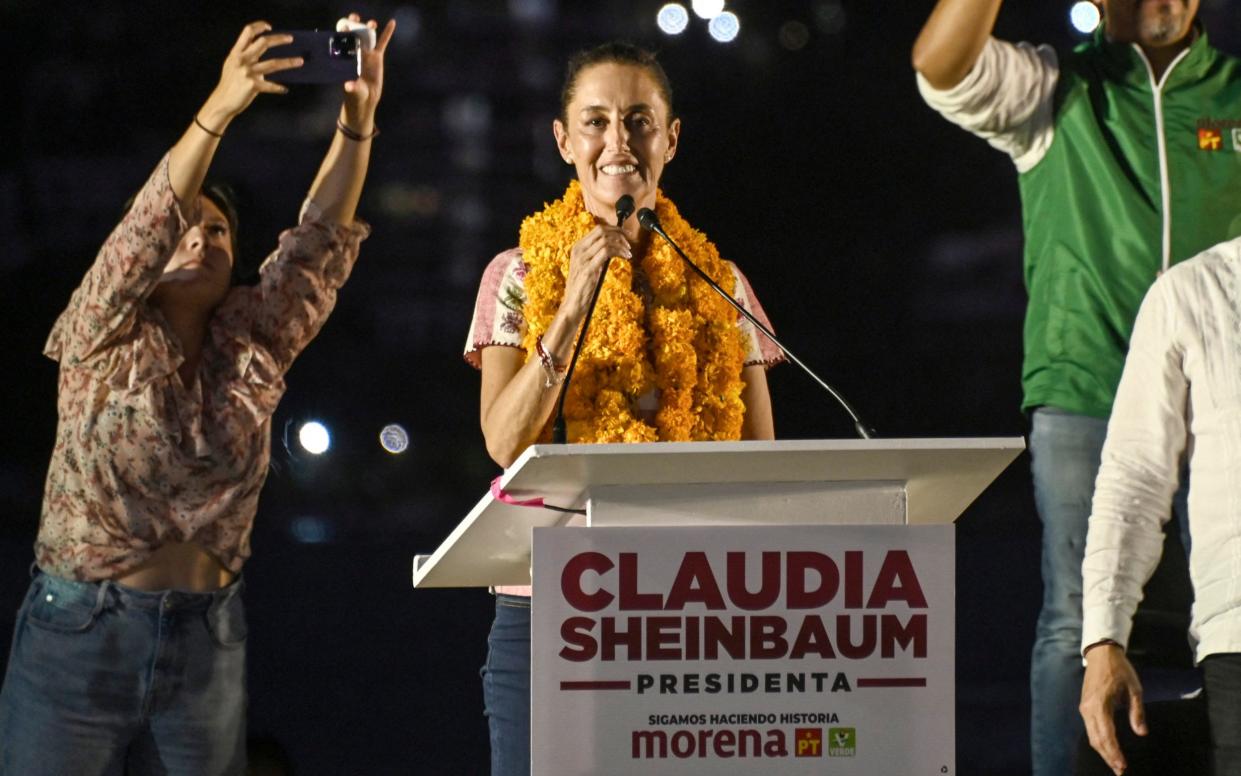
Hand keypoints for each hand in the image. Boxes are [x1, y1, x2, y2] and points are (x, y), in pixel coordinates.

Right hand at [200, 22, 300, 130]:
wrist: (223, 102)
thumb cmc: (230, 84)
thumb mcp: (232, 65)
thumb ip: (245, 56)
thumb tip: (262, 52)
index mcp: (236, 53)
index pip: (247, 32)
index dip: (259, 27)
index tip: (269, 27)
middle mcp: (242, 60)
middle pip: (263, 43)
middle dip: (279, 39)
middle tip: (291, 39)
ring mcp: (248, 72)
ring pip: (273, 64)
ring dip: (289, 62)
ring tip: (300, 61)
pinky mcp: (253, 85)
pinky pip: (271, 86)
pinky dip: (278, 88)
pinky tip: (284, 89)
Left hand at [341, 15, 396, 131]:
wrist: (366, 98)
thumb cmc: (355, 94)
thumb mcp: (353, 90)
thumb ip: (352, 86)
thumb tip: (349, 86)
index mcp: (346, 57)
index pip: (343, 42)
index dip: (343, 33)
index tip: (345, 27)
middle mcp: (355, 52)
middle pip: (354, 34)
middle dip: (354, 24)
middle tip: (355, 18)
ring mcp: (367, 53)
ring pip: (368, 36)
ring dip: (369, 26)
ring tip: (371, 23)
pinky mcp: (377, 56)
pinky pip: (383, 42)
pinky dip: (387, 33)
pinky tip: (392, 22)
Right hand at [562, 225, 631, 318]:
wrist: (572, 305)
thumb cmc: (582, 288)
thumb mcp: (588, 267)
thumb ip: (596, 256)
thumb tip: (613, 247)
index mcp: (578, 248)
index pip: (598, 229)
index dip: (614, 229)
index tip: (626, 234)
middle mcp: (578, 250)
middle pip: (602, 231)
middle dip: (619, 234)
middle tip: (630, 242)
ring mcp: (582, 259)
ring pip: (605, 240)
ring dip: (621, 244)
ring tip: (628, 252)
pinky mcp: (588, 269)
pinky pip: (606, 252)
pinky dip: (619, 252)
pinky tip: (626, 257)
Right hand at [1080, 643, 1146, 774]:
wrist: (1101, 653)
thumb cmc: (1120, 669)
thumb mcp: (1134, 689)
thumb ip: (1137, 712)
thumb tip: (1141, 732)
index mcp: (1100, 704)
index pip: (1106, 735)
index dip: (1114, 752)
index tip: (1123, 766)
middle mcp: (1088, 708)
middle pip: (1096, 739)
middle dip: (1108, 756)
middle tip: (1120, 771)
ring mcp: (1084, 707)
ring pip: (1091, 735)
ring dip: (1103, 751)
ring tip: (1115, 763)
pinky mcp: (1085, 706)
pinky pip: (1090, 728)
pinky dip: (1099, 740)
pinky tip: (1108, 747)